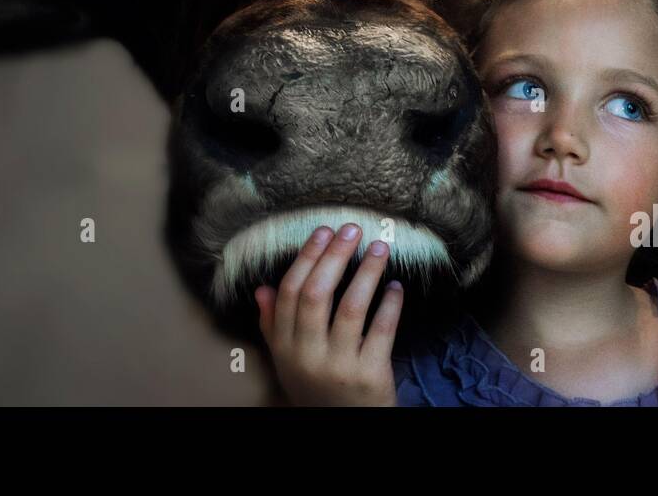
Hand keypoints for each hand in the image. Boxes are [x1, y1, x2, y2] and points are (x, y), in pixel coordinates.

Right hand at [255, 223, 403, 405]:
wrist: (344, 427)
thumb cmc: (316, 387)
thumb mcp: (287, 361)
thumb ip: (273, 325)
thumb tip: (261, 289)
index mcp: (284, 347)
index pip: (290, 292)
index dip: (307, 257)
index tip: (324, 231)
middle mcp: (307, 356)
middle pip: (318, 294)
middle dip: (335, 256)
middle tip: (352, 230)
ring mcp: (339, 366)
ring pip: (352, 307)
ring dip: (367, 272)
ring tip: (380, 248)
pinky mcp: (370, 375)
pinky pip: (382, 330)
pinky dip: (391, 304)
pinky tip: (396, 285)